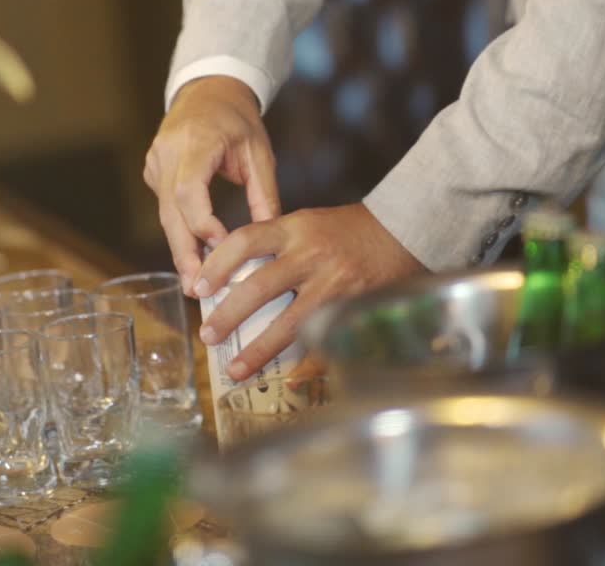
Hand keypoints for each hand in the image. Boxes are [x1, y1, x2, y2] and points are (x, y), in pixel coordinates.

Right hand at [144, 76, 279, 295]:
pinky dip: (179, 233)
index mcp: (196, 140)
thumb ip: (264, 194)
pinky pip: (165, 209)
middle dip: (184, 252)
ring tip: (195, 284)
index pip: (189, 189)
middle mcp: (167, 152)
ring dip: (180, 249)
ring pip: (165, 215)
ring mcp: (155, 162)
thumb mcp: (258, 153)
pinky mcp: (153, 172)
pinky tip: (193, 259)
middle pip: (170, 211)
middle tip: (197, 288)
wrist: (208, 92)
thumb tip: (269, 237)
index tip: (221, 248)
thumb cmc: (237, 120)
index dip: (202, 223)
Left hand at [196, 203, 424, 380]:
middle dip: (229, 315)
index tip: (199, 288)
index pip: (245, 240)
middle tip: (208, 335)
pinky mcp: (354, 307)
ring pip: (290, 323)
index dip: (217, 264)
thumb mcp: (308, 224)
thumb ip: (275, 245)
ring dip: (260, 350)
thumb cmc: (348, 231)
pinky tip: (290, 379)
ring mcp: (335, 283)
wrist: (405, 229)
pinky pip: (326, 342)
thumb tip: (230, 275)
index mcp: (295, 229)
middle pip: (259, 286)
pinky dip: (307, 365)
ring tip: (237, 370)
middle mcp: (312, 254)